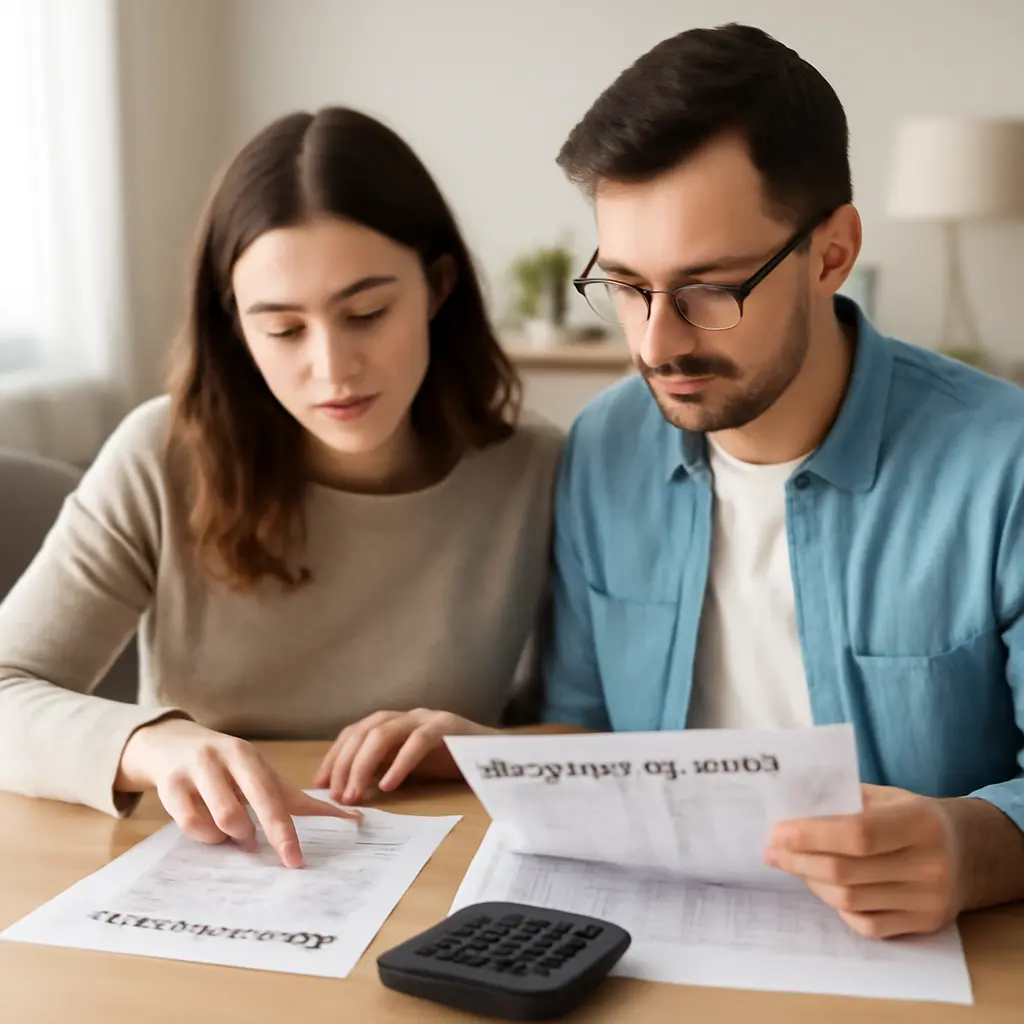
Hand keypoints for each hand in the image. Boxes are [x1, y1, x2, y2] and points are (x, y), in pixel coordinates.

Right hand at [117, 718, 359, 867]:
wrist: (170, 743)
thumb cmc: (226, 766)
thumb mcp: (260, 774)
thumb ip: (297, 799)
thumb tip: (352, 817)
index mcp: (248, 756)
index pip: (271, 796)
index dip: (283, 831)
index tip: (295, 860)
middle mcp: (220, 759)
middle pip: (241, 810)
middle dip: (263, 836)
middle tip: (280, 858)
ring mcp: (192, 771)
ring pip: (217, 820)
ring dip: (232, 837)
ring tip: (238, 836)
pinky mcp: (168, 786)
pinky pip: (188, 823)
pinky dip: (204, 835)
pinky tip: (211, 832)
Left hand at [313, 709, 494, 803]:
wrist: (499, 755)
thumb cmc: (451, 763)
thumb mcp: (410, 767)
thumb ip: (382, 770)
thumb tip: (346, 791)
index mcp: (395, 724)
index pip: (355, 732)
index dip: (334, 756)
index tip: (320, 784)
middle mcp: (407, 716)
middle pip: (364, 731)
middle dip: (345, 764)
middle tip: (337, 796)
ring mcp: (427, 718)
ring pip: (384, 732)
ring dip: (364, 765)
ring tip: (355, 794)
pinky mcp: (448, 726)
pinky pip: (418, 741)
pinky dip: (399, 763)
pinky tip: (388, 785)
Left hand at [764, 784, 961, 937]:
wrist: (968, 852)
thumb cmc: (913, 816)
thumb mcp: (887, 796)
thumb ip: (844, 800)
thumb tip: (791, 809)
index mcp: (920, 822)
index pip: (856, 833)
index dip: (811, 835)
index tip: (777, 832)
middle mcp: (930, 864)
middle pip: (847, 871)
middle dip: (799, 860)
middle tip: (772, 850)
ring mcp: (929, 899)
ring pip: (850, 900)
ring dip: (811, 882)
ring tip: (794, 865)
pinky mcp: (924, 924)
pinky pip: (867, 924)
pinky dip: (838, 907)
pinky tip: (826, 888)